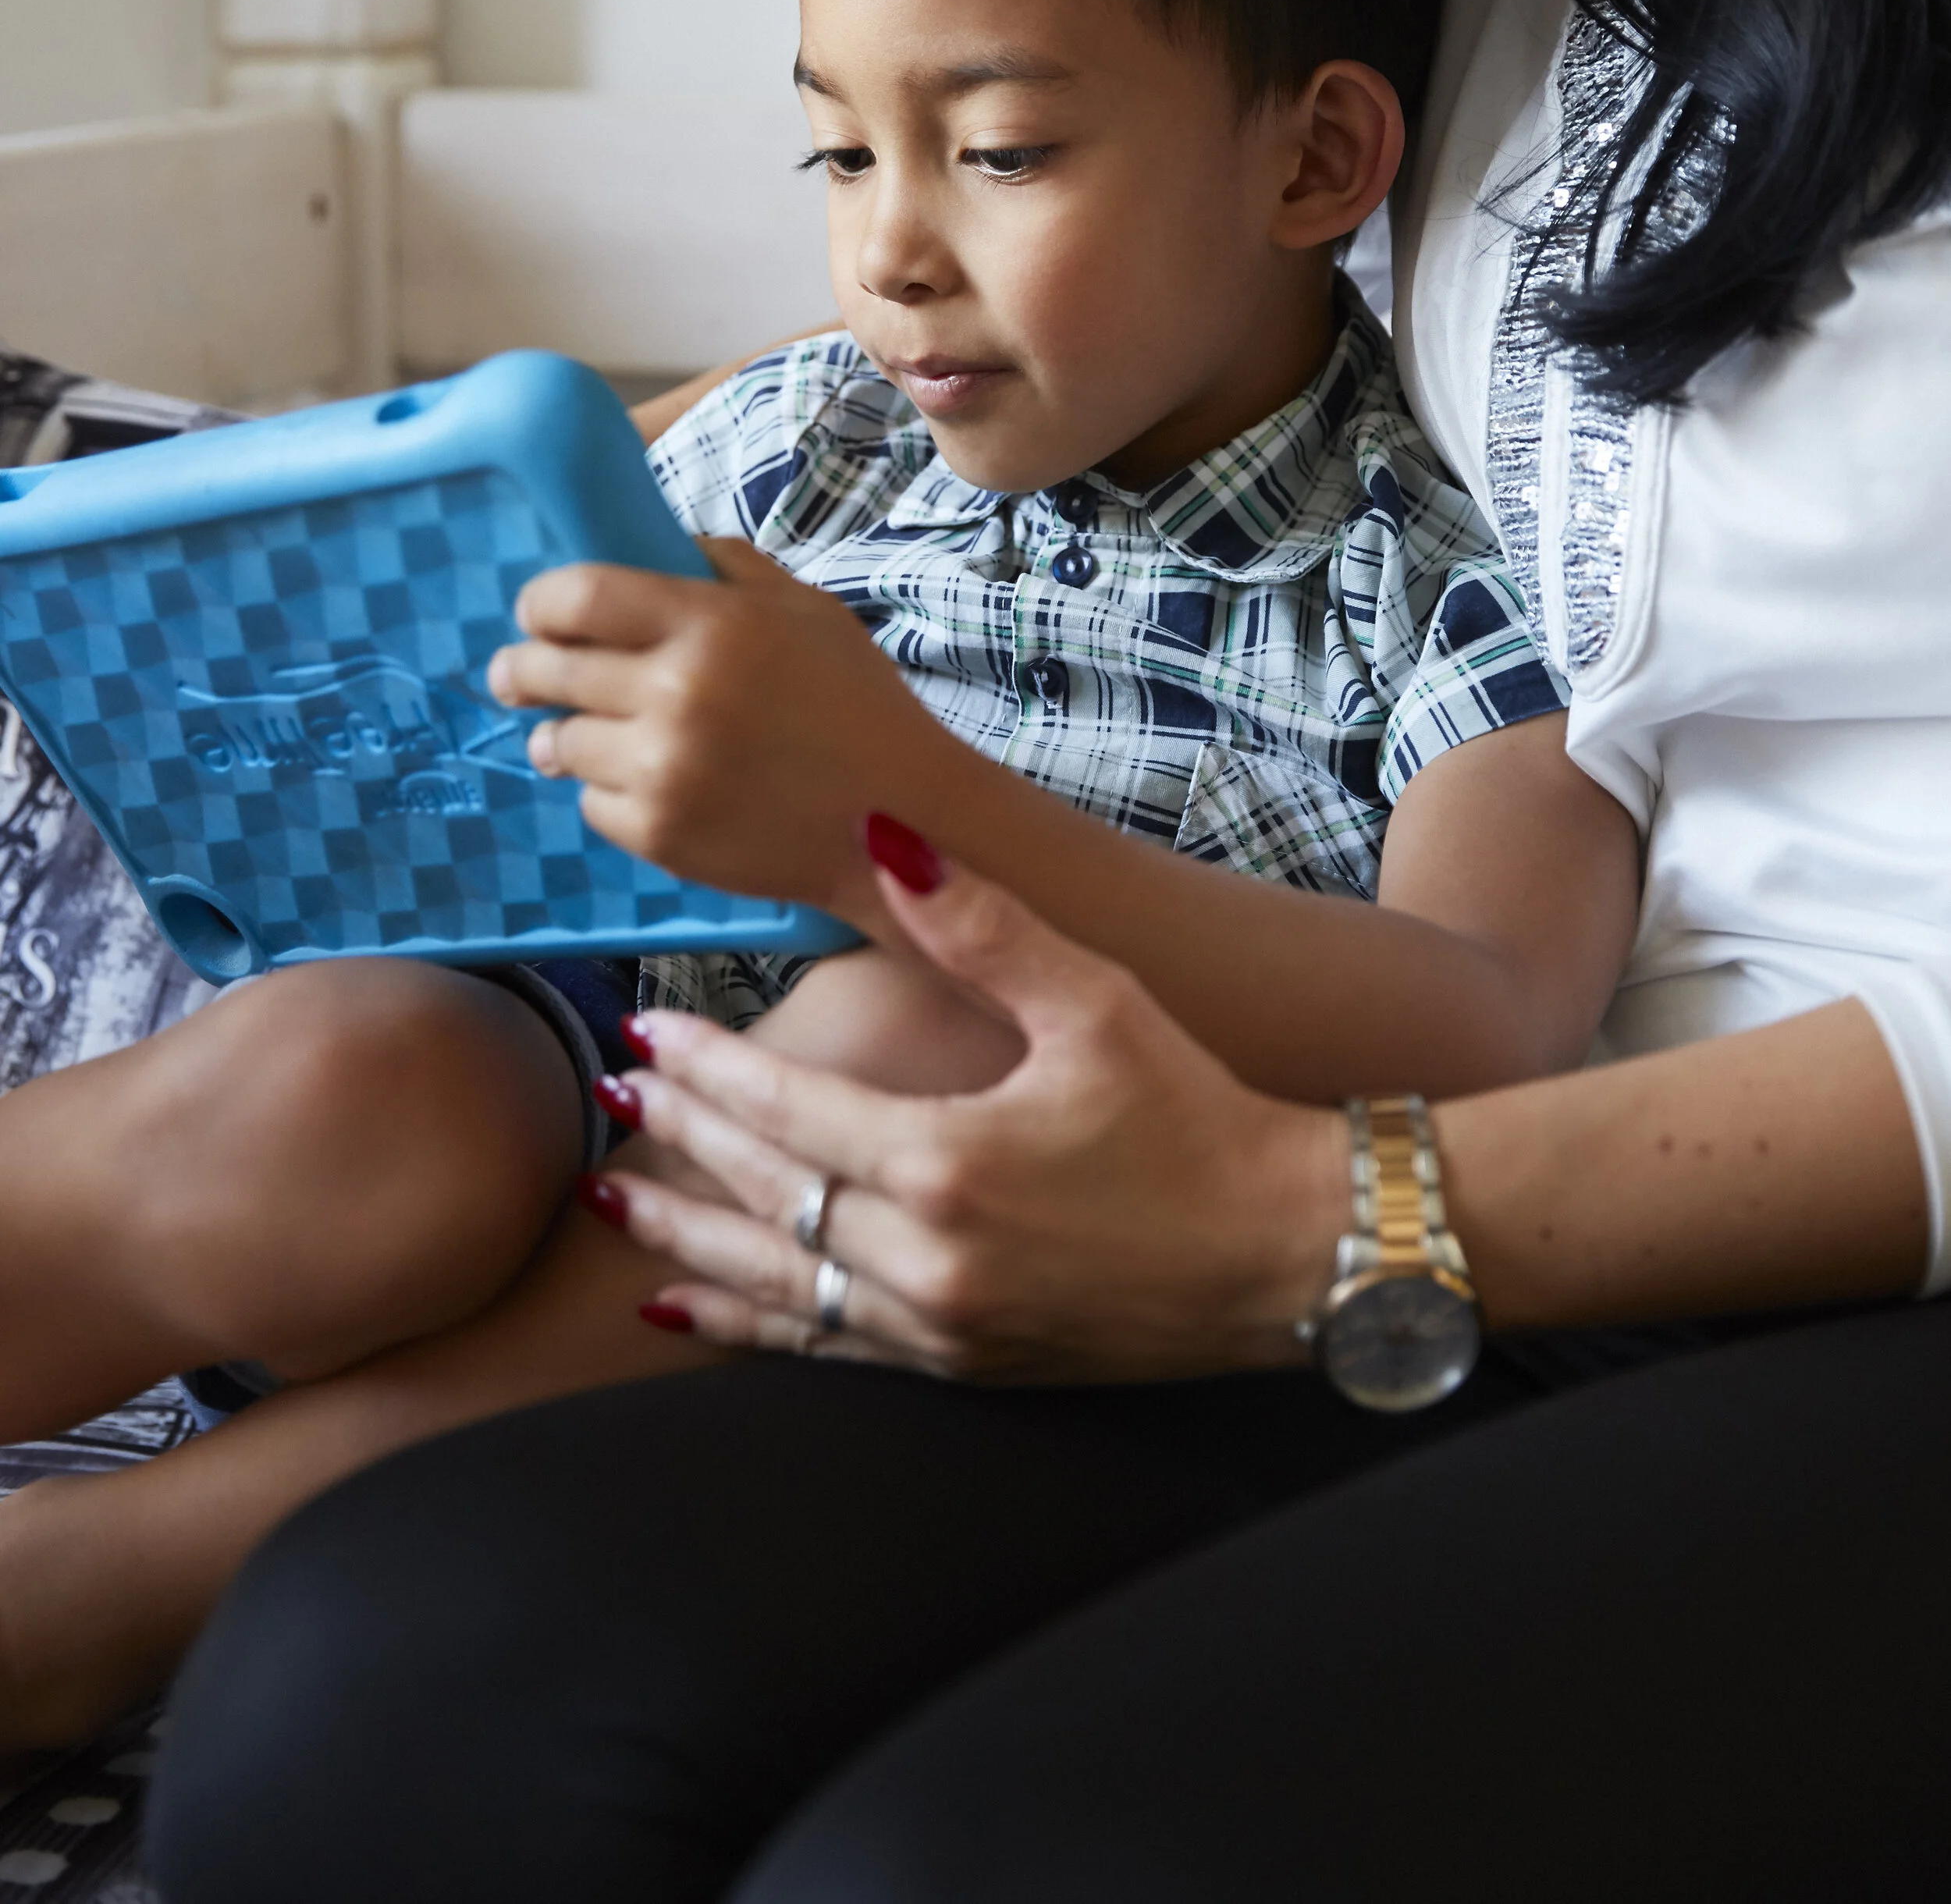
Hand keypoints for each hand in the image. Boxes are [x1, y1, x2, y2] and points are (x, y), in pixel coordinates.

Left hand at [487, 545, 937, 914]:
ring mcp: (663, 770)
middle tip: (515, 674)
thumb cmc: (856, 703)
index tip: (536, 612)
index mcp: (711, 624)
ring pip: (560, 742)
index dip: (541, 602)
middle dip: (523, 669)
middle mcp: (676, 694)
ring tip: (567, 736)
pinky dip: (606, 791)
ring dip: (560, 735)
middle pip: (549, 668)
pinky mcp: (660, 835)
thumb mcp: (805, 608)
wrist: (899, 820)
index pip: (577, 595)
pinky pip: (592, 803)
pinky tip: (641, 781)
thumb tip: (652, 545)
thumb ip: (726, 567)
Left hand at [592, 835, 1346, 1380]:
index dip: (708, 1071)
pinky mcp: (962, 1367)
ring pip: (774, 1283)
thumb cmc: (1201, 1115)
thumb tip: (885, 836)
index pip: (785, 1110)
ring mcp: (939, 1327)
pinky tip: (683, 1315)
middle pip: (763, 1192)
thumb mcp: (1096, 1003)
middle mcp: (925, 1257)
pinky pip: (822, 1352)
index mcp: (947, 1161)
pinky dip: (744, 1329)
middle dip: (680, 1139)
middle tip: (610, 1096)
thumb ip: (980, 926)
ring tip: (610, 1199)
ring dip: (685, 1237)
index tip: (646, 1037)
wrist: (1291, 1253)